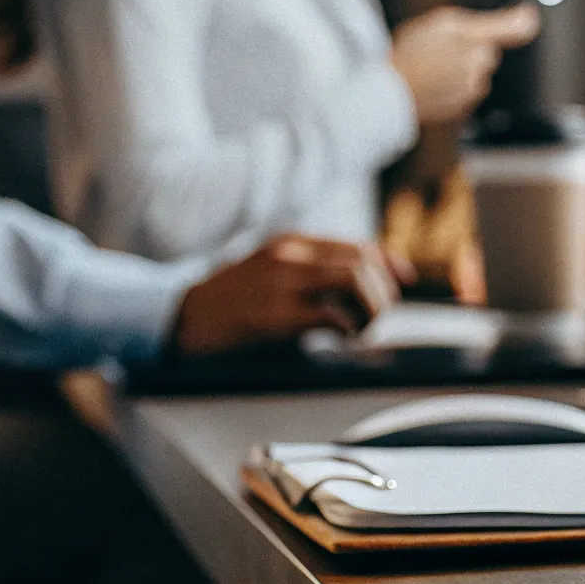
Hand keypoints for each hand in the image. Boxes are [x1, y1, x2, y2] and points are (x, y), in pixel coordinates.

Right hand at [169, 235, 398, 357]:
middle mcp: (289, 255)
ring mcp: (280, 282)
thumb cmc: (230, 303)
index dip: (390, 264)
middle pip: (363, 261)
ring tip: (358, 331)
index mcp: (290, 243)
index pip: (357, 246)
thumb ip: (312, 274)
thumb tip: (367, 287)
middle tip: (372, 320)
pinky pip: (331, 316)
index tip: (405, 281)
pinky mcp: (273, 315)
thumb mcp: (271, 274)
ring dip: (370, 309)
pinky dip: (347, 330)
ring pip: (354, 280)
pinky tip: (339, 340)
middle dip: (382, 294)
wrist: (179, 319)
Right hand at [390, 4, 540, 124]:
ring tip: (430, 64)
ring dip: (457, 70)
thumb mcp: (449, 23)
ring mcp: (469, 96)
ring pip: (473, 75)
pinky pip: (459, 93)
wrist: (387, 89)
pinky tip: (429, 80)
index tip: (485, 27)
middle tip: (439, 46)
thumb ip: (498, 24)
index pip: (510, 33)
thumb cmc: (413, 53)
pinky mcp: (456, 111)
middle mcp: (480, 75)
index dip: (492, 28)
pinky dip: (448, 87)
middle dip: (469, 50)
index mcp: (480, 49)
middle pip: (486, 56)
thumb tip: (532, 18)